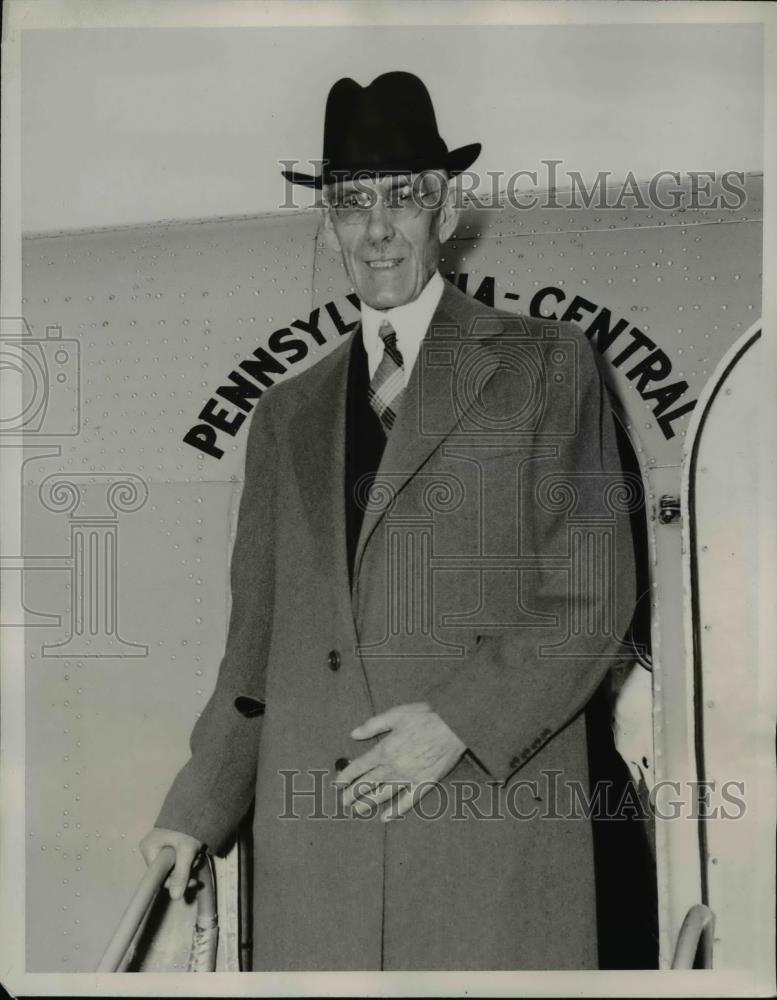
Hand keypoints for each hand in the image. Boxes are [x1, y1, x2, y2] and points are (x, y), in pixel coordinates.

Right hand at [139, 827, 203, 900]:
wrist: (198, 804)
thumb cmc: (188, 824)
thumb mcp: (186, 850)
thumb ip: (181, 873)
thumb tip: (175, 897)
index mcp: (148, 849)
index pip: (159, 876)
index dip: (174, 882)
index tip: (192, 881)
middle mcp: (151, 848)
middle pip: (168, 871)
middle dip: (185, 870)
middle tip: (197, 861)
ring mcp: (160, 846)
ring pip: (175, 866)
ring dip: (189, 864)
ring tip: (198, 852)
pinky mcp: (169, 845)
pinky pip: (178, 858)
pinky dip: (188, 858)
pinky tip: (196, 851)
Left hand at [335, 702, 465, 820]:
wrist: (454, 725)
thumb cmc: (425, 716)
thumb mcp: (396, 714)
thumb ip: (373, 725)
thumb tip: (353, 734)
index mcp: (384, 750)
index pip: (359, 766)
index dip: (346, 775)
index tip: (337, 783)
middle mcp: (393, 767)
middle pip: (368, 783)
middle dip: (354, 793)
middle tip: (343, 802)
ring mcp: (409, 778)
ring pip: (384, 794)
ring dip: (368, 803)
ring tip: (357, 810)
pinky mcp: (424, 784)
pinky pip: (407, 802)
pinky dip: (396, 811)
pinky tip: (386, 818)